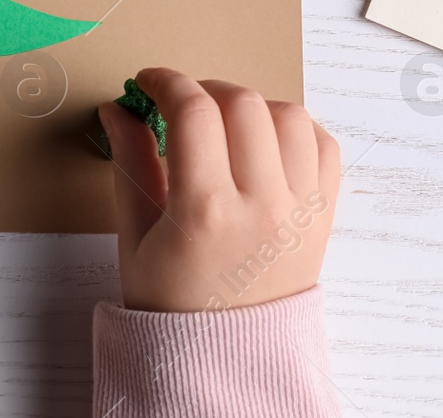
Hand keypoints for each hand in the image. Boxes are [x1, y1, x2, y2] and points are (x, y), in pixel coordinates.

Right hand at [98, 67, 338, 312]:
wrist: (226, 360)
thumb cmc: (173, 306)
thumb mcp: (134, 236)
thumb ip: (129, 162)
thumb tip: (118, 110)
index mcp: (205, 212)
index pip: (192, 110)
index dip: (165, 82)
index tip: (149, 83)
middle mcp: (262, 206)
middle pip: (242, 102)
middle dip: (204, 89)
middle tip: (181, 105)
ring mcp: (300, 211)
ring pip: (289, 114)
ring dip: (252, 106)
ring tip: (224, 126)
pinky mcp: (323, 218)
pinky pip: (323, 146)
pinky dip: (295, 130)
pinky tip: (263, 144)